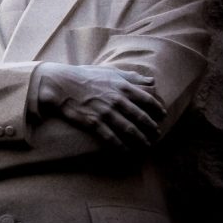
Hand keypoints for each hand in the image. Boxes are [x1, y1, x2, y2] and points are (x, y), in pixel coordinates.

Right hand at [35, 63, 166, 150]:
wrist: (60, 84)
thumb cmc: (84, 76)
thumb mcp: (109, 71)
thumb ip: (132, 76)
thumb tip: (152, 81)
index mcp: (121, 86)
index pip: (147, 100)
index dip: (157, 109)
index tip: (162, 116)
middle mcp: (116, 100)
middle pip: (141, 118)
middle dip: (152, 128)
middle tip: (157, 135)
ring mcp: (105, 112)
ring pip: (129, 130)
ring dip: (140, 140)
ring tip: (146, 145)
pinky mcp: (93, 123)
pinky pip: (111, 138)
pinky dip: (120, 146)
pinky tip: (126, 151)